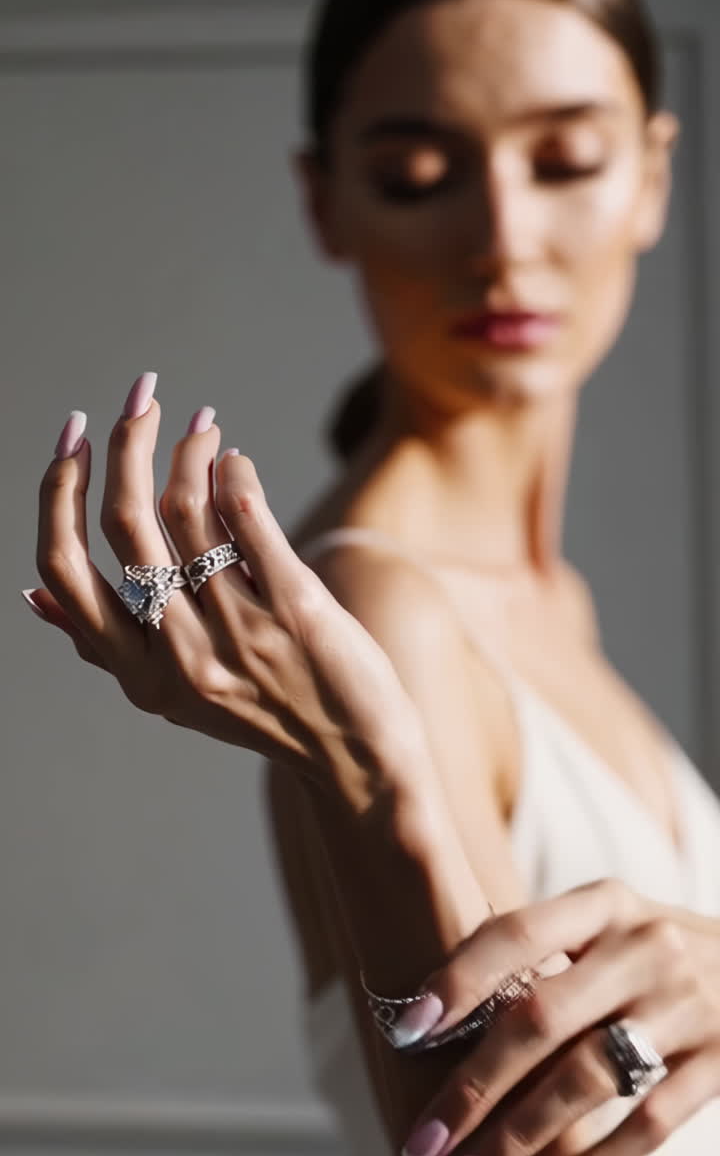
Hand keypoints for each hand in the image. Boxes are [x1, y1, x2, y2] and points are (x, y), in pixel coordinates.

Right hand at [26, 372, 421, 813]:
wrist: (353, 755)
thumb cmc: (262, 713)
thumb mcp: (171, 697)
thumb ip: (106, 649)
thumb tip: (31, 598)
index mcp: (137, 675)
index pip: (64, 570)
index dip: (57, 494)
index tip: (70, 440)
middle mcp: (179, 653)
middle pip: (124, 523)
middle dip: (122, 443)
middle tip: (139, 400)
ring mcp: (238, 630)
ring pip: (187, 508)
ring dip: (186, 450)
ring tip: (199, 426)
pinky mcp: (295, 606)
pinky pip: (247, 516)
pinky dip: (233, 472)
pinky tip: (234, 459)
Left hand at [397, 878, 719, 1155]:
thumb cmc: (656, 953)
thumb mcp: (610, 926)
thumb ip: (544, 952)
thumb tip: (432, 1010)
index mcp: (605, 903)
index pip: (516, 934)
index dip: (456, 981)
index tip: (404, 1033)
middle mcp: (645, 946)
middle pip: (540, 1019)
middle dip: (471, 1088)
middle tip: (420, 1143)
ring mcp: (687, 1006)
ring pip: (585, 1081)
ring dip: (515, 1139)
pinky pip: (649, 1125)